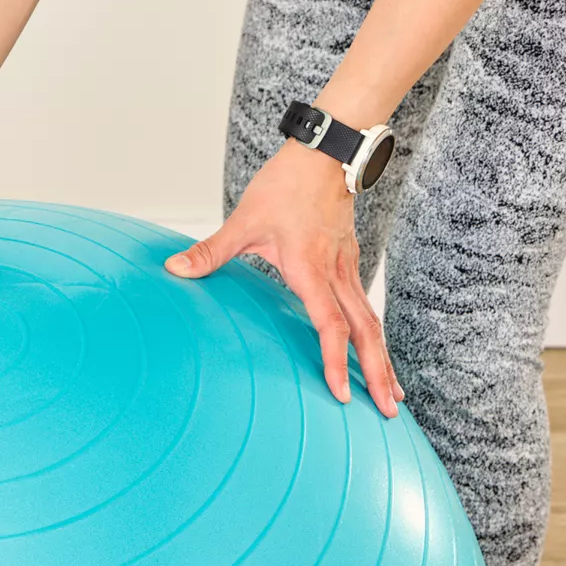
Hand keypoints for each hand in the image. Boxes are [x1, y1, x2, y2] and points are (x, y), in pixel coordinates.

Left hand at [165, 141, 403, 417]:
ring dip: (382, 358)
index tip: (341, 393)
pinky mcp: (349, 260)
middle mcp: (337, 273)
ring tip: (391, 394)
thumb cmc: (284, 186)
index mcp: (312, 270)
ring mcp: (348, 267)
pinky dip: (374, 334)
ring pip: (372, 321)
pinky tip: (374, 350)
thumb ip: (210, 251)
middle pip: (366, 332)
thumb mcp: (243, 221)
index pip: (330, 325)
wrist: (323, 153)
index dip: (335, 361)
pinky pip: (366, 305)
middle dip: (378, 373)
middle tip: (389, 412)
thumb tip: (174, 269)